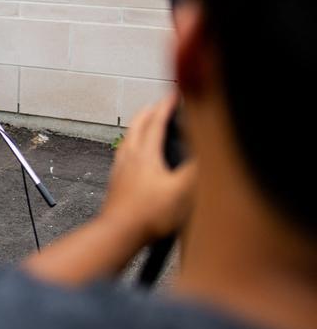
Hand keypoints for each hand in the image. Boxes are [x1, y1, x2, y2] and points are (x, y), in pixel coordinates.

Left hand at [100, 93, 196, 242]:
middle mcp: (130, 156)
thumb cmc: (148, 215)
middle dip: (149, 112)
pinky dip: (131, 146)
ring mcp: (121, 168)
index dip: (167, 107)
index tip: (174, 96)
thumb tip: (211, 152)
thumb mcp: (182, 191)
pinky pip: (123, 154)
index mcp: (145, 154)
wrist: (119, 232)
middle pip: (137, 125)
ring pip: (128, 139)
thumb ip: (198, 170)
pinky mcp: (116, 181)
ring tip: (146, 125)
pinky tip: (135, 158)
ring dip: (139, 127)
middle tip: (158, 105)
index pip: (156, 122)